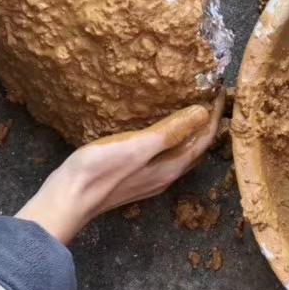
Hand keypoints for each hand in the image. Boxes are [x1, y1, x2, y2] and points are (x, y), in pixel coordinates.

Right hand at [16, 94, 224, 245]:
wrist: (68, 199)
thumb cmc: (100, 170)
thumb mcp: (138, 146)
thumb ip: (170, 131)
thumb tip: (203, 113)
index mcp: (171, 167)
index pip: (205, 139)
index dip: (215, 114)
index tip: (220, 89)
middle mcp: (166, 175)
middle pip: (196, 148)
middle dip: (207, 124)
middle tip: (210, 97)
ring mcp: (149, 179)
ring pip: (181, 153)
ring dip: (189, 132)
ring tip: (190, 109)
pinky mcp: (133, 178)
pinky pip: (163, 156)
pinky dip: (170, 139)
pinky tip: (159, 129)